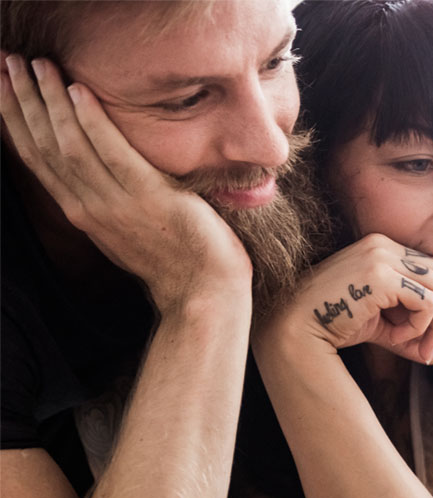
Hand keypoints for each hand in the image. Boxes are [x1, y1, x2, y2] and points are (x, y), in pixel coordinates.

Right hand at [0, 54, 250, 310]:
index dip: (14, 119)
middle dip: (21, 101)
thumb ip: (105, 200)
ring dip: (49, 101)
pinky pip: (114, 153)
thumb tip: (94, 175)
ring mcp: (116, 203)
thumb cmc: (172, 259)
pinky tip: (79, 91)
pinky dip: (93, 122)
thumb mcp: (124, 229)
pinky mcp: (149, 197)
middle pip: (44, 145)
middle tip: (7, 61)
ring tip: (37, 65)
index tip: (1, 84)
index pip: (36, 158)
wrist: (203, 292)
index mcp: (81, 211)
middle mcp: (89, 206)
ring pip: (69, 144)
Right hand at [258, 232, 432, 363]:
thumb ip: (414, 332)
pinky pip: (427, 303)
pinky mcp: (382, 272)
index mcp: (384, 250)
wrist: (296, 331)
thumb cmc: (334, 328)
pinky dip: (420, 327)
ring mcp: (383, 254)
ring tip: (421, 350)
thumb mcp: (384, 329)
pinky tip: (397, 336)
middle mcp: (385, 245)